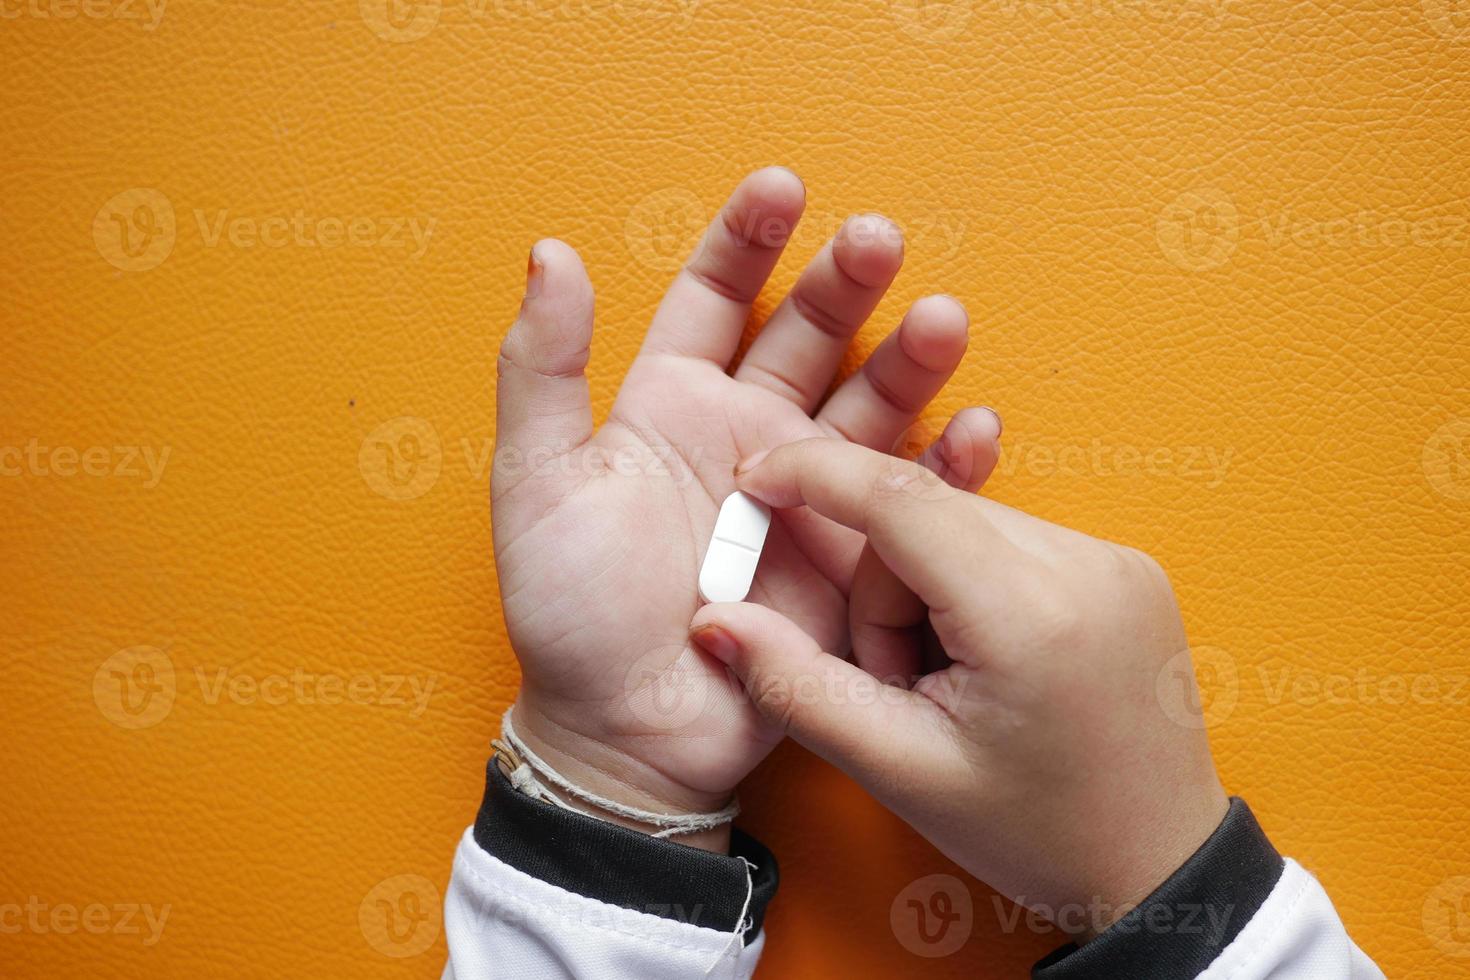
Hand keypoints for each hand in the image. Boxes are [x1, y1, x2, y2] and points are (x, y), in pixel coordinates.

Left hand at [492, 169, 1002, 848]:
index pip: (716, 298)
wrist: (628, 732)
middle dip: (844, 285)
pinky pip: (910, 500)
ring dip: (908, 361)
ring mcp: (808, 495)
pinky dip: (948, 467)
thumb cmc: (568, 612)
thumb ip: (542, 371)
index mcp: (672, 406)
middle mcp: (749, 436)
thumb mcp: (537, 484)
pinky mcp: (852, 558)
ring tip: (944, 319)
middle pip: (808, 337)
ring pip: (869, 406)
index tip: (784, 188)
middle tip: (880, 240)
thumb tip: (551, 252)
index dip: (748, 240)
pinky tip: (975, 428)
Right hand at [690, 438, 1227, 922]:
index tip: (757, 477)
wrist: (1157, 865)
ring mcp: (1116, 559)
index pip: (900, 497)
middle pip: (926, 515)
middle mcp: (1086, 564)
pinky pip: (1011, 537)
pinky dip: (974, 585)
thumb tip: (714, 620)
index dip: (815, 475)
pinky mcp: (1126, 564)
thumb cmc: (1036, 832)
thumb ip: (796, 686)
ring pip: (964, 522)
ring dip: (928, 587)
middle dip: (885, 588)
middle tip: (902, 680)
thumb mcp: (899, 769)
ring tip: (954, 681)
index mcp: (1029, 614)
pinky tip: (990, 659)